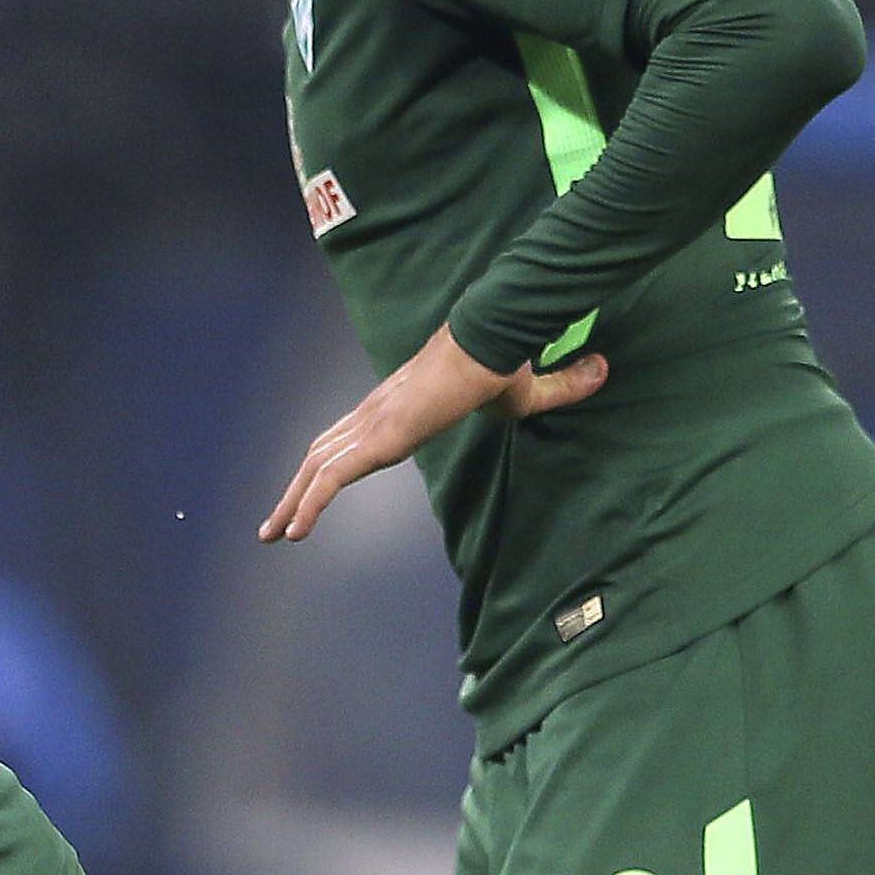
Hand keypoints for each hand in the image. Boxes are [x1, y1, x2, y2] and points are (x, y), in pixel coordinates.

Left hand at [261, 325, 607, 543]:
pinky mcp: (379, 437)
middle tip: (275, 523)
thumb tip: (602, 369)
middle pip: (321, 452)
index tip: (313, 481)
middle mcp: (375, 412)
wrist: (491, 339)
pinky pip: (331, 478)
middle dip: (295, 488)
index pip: (352, 435)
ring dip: (291, 503)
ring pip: (316, 468)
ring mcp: (373, 424)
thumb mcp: (532, 390)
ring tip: (271, 536)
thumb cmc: (503, 361)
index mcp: (399, 405)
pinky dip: (308, 505)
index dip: (329, 459)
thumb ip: (560, 386)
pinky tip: (294, 533)